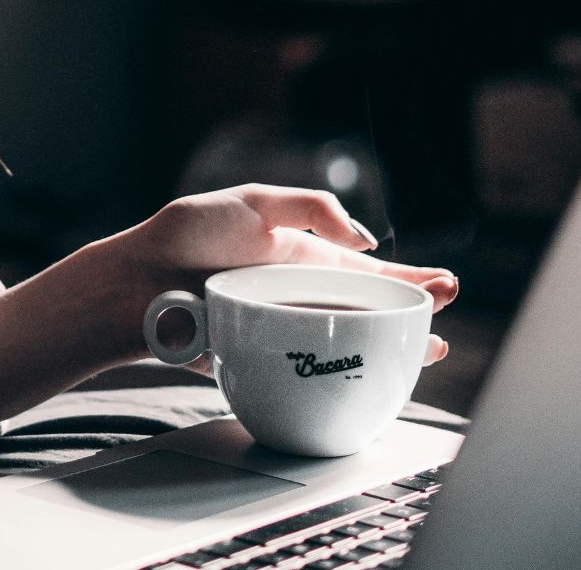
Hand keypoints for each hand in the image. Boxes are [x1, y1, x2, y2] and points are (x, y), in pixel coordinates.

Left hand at [117, 184, 457, 370]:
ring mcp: (279, 329)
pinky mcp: (259, 357)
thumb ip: (311, 208)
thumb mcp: (255, 201)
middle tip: (446, 315)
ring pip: (343, 344)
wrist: (134, 280)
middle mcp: (296, 295)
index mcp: (299, 257)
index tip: (443, 285)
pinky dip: (339, 377)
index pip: (364, 271)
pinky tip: (367, 379)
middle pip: (364, 310)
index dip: (405, 278)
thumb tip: (364, 241)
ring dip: (387, 348)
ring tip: (427, 350)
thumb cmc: (187, 234)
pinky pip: (306, 371)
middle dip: (410, 314)